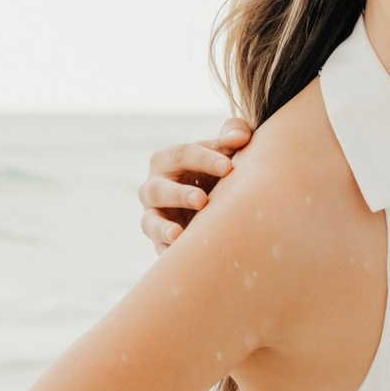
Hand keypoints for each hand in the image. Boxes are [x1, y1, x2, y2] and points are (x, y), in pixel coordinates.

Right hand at [140, 119, 253, 249]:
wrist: (217, 198)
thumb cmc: (219, 167)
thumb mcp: (226, 149)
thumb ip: (234, 134)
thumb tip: (240, 137)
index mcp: (169, 160)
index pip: (182, 154)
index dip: (205, 159)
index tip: (229, 168)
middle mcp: (155, 186)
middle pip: (159, 189)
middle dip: (179, 194)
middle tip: (202, 200)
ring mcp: (154, 215)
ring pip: (149, 221)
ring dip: (162, 228)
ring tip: (178, 235)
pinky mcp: (160, 240)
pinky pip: (158, 248)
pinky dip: (167, 252)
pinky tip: (179, 256)